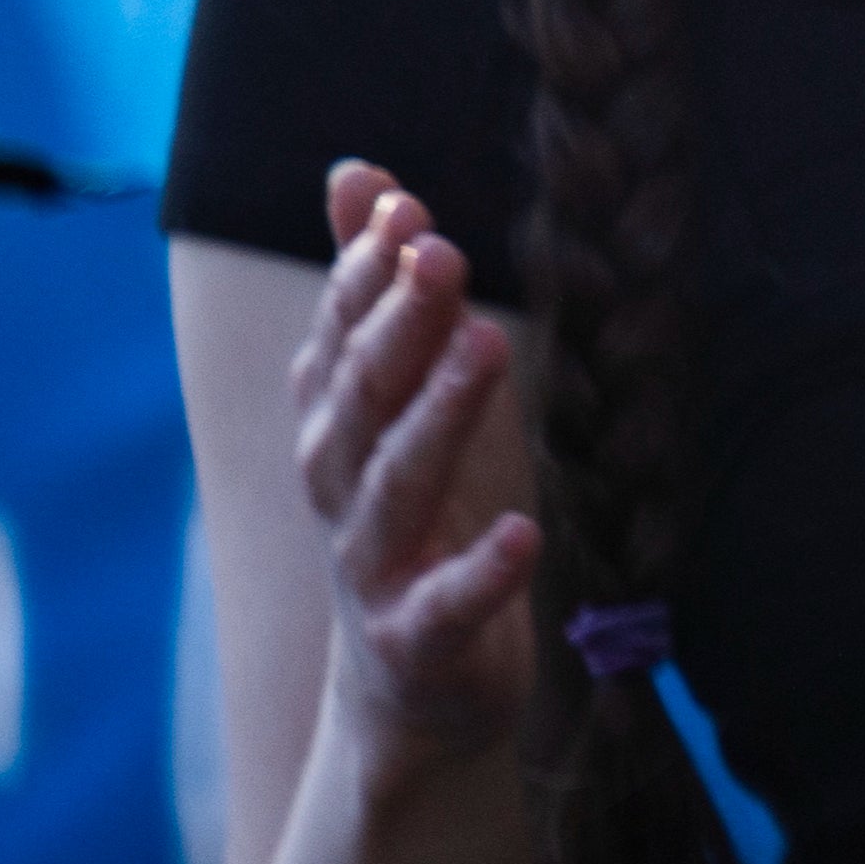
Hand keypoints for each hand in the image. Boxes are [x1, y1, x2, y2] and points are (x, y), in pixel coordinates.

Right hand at [292, 164, 534, 790]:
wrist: (407, 690)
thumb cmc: (411, 520)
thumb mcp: (398, 401)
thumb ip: (375, 293)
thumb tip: (355, 174)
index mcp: (341, 428)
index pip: (343, 339)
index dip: (365, 275)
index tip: (402, 206)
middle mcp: (342, 491)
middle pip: (362, 398)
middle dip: (396, 325)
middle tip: (442, 253)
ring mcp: (376, 569)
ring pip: (392, 488)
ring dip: (437, 418)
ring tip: (487, 347)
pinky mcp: (418, 642)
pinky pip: (445, 606)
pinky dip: (480, 573)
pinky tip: (523, 536)